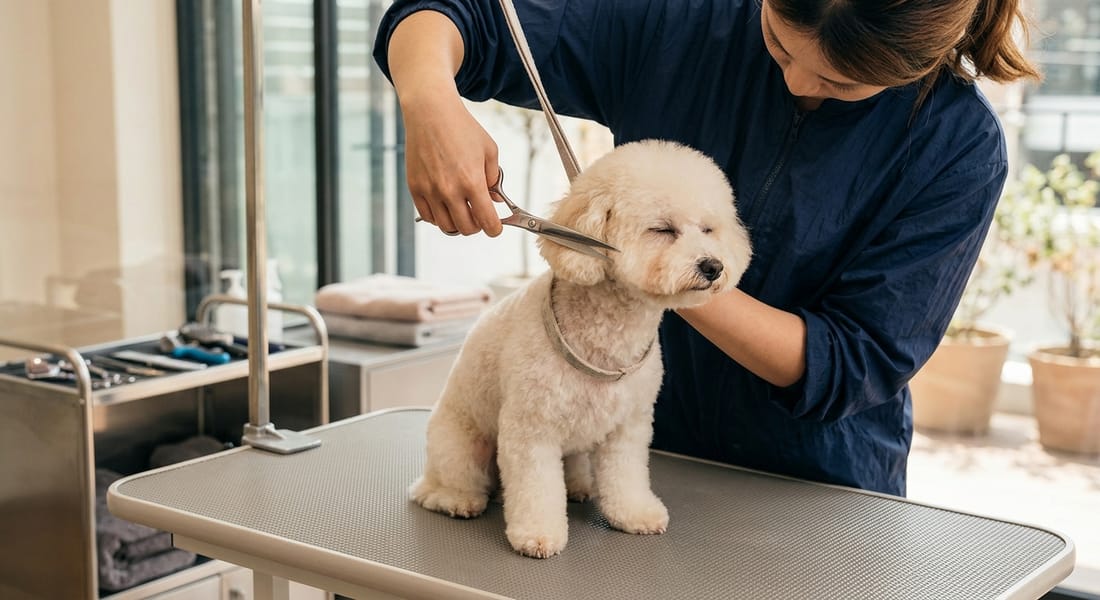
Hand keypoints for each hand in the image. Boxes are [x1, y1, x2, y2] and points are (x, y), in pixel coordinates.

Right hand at [400, 94, 503, 236]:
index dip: (494, 229)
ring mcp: (430, 190)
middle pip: (467, 229)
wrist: (431, 112)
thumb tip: (495, 201)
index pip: (487, 222)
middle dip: (477, 226)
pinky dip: (439, 217)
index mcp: (472, 181)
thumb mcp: (489, 151)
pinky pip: (428, 216)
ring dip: (458, 223)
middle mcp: (449, 190)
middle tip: (479, 215)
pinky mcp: (415, 188)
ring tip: (462, 210)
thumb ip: (495, 179)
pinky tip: (446, 205)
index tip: (495, 227)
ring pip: (446, 226)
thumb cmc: (462, 128)